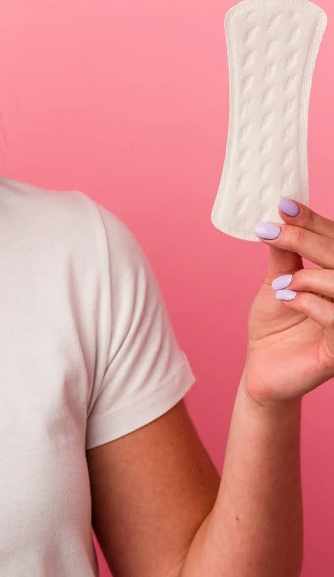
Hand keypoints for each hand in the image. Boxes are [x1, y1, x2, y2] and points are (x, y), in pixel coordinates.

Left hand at [244, 197, 333, 407]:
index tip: (284, 205)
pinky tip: (287, 299)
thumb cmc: (275, 327)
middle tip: (274, 231)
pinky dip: (309, 302)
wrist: (262, 370)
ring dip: (308, 277)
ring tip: (280, 284)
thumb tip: (280, 217)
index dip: (313, 221)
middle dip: (307, 239)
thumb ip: (285, 255)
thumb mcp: (277, 283)